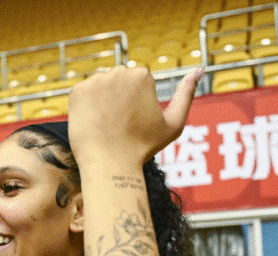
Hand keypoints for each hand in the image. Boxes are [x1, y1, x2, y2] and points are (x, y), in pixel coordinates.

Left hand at [67, 66, 202, 165]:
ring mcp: (95, 81)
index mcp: (142, 75)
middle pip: (117, 82)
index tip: (134, 123)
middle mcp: (118, 72)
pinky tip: (94, 124)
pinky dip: (87, 108)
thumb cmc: (143, 148)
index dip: (136, 105)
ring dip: (102, 102)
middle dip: (118, 99)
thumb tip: (201, 68)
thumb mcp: (174, 123)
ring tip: (107, 126)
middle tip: (120, 126)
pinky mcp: (76, 91)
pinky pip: (83, 95)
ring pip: (100, 88)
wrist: (110, 165)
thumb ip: (187, 93)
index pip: (137, 84)